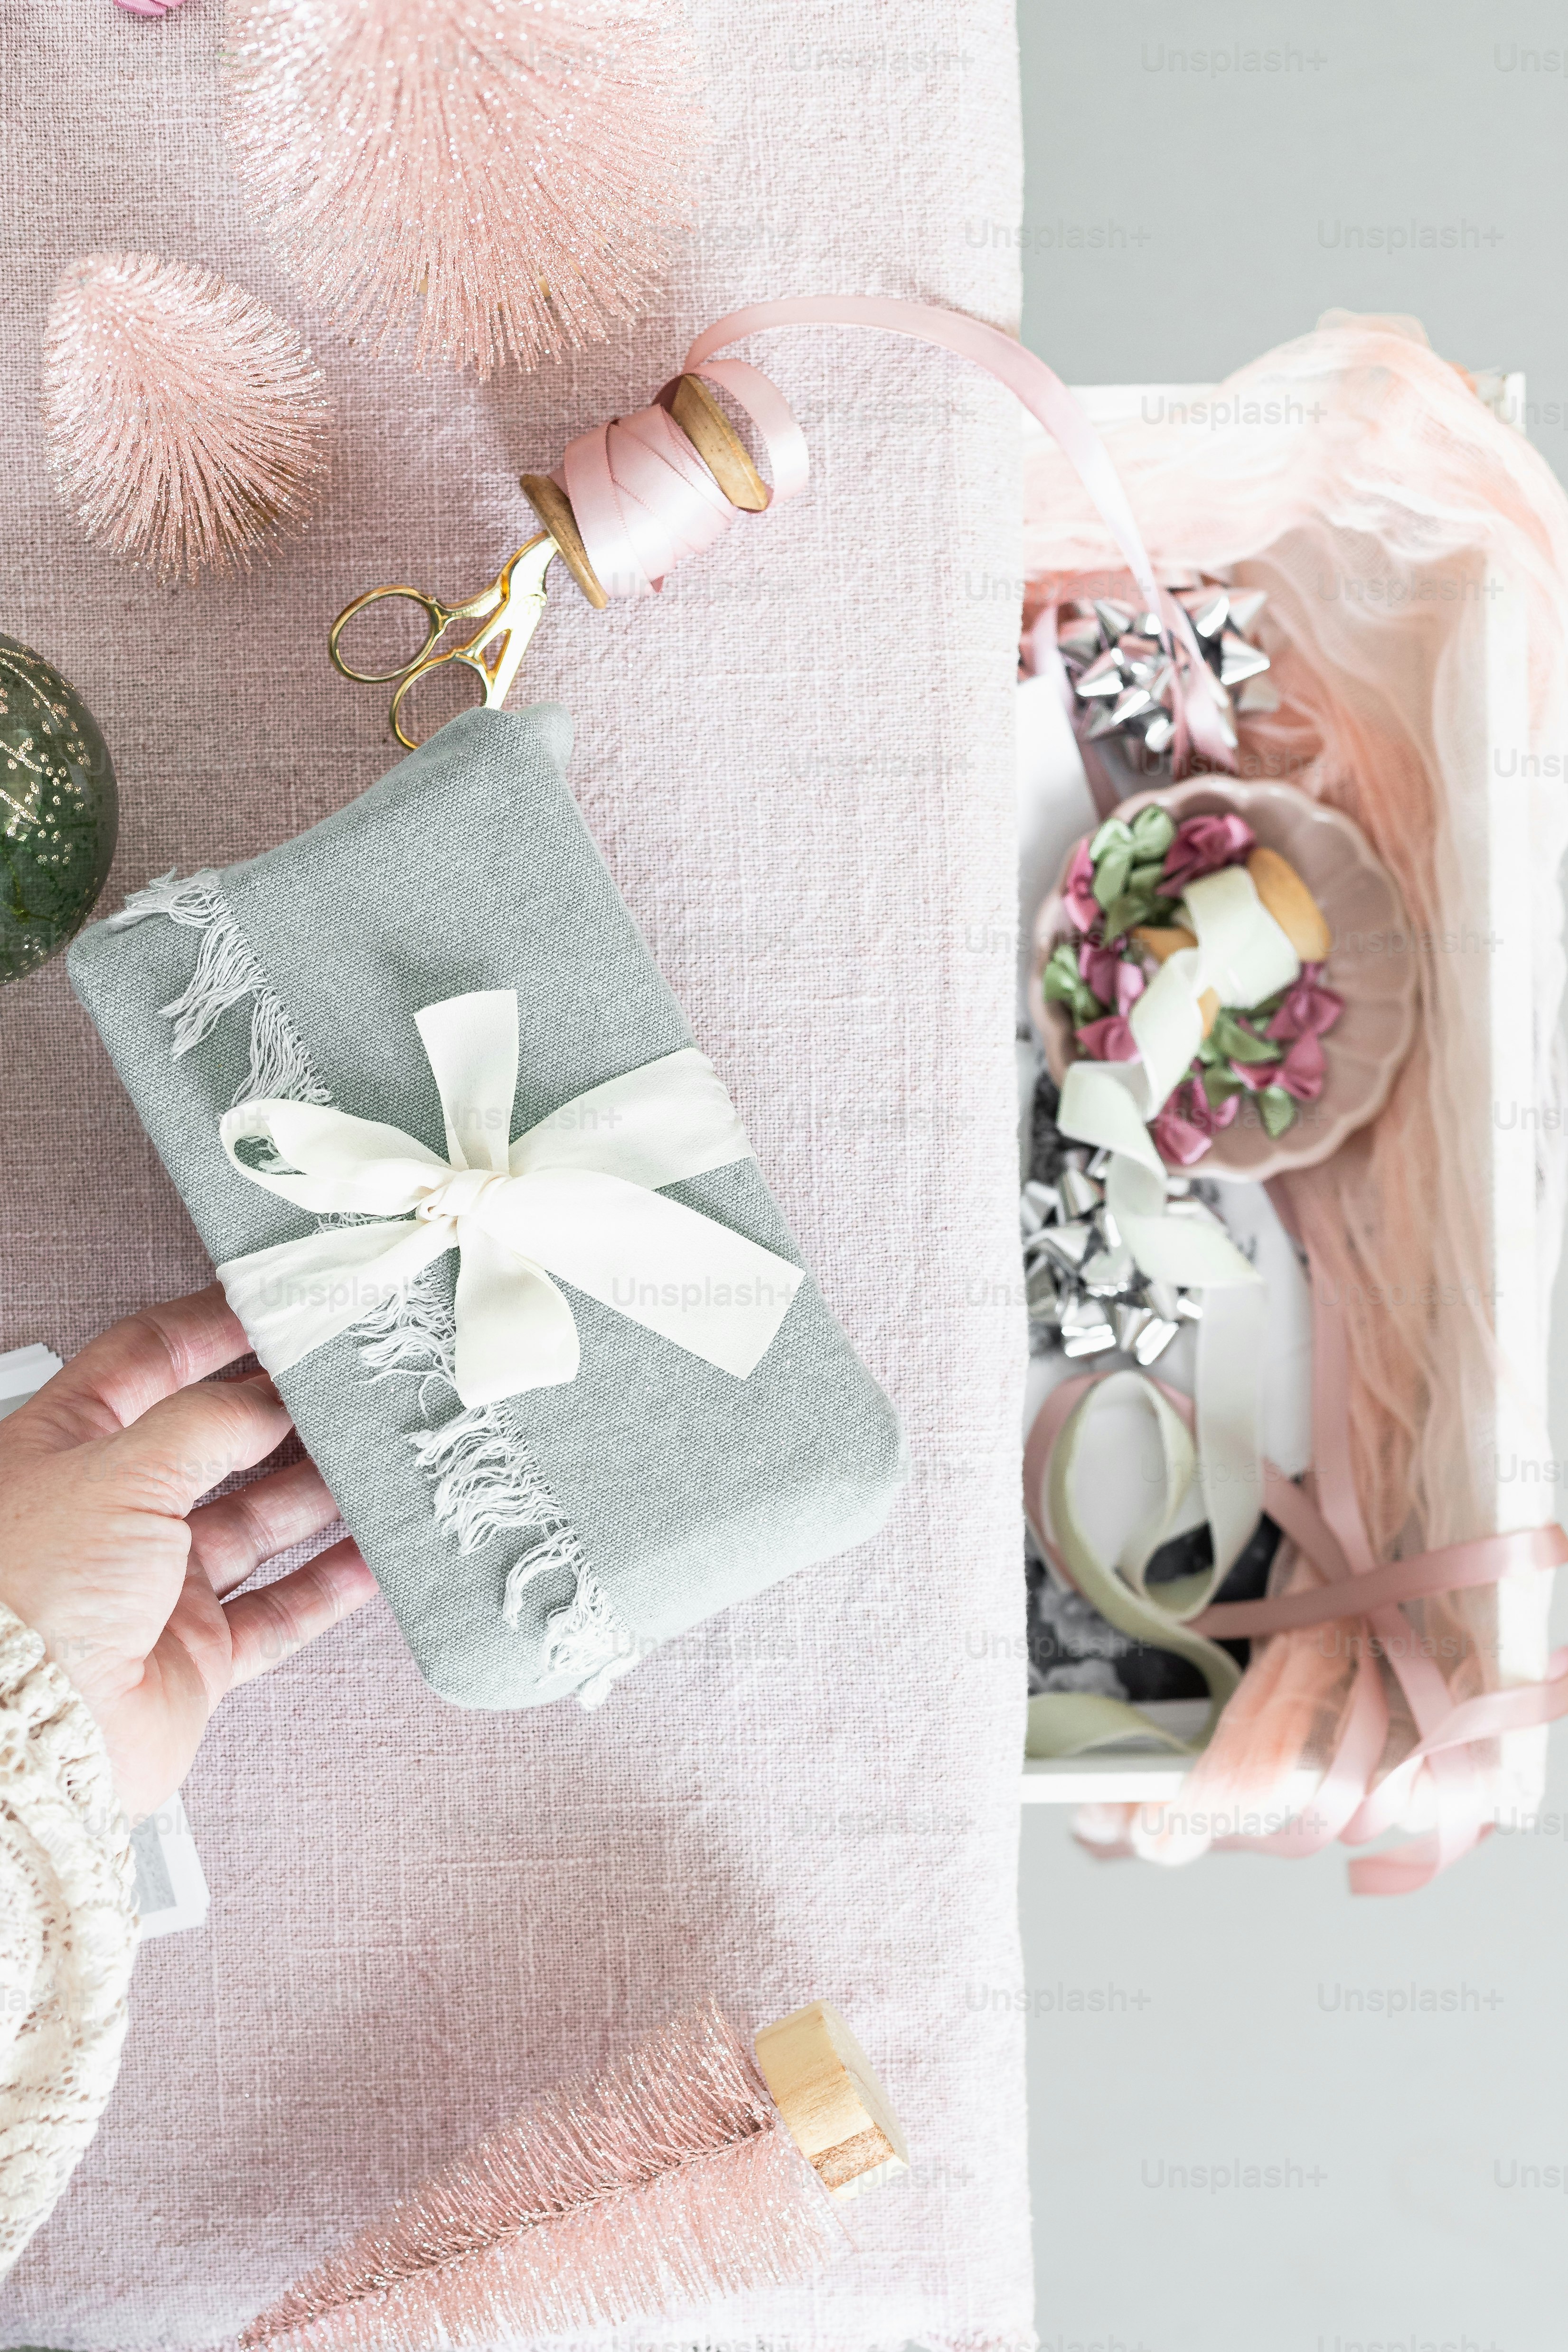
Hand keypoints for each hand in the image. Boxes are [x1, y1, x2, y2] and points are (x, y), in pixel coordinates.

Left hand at [0, 1284, 376, 1820]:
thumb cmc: (34, 1596)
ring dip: (319, 1490)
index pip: (143, 1361)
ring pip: (256, 1521)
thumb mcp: (120, 1470)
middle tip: (347, 1380)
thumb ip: (206, 1423)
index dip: (210, 1327)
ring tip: (380, 1455)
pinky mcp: (193, 1653)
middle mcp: (109, 1512)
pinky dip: (331, 1583)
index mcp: (63, 1448)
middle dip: (281, 1410)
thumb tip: (266, 1399)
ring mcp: (155, 1584)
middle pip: (212, 1441)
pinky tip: (377, 1554)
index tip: (276, 1302)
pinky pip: (279, 1610)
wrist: (27, 1734)